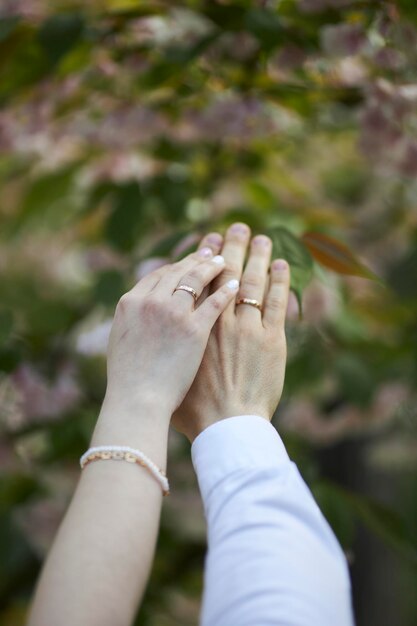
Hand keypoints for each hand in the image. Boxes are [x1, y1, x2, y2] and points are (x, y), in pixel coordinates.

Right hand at [101, 247, 240, 417]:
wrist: (138, 400)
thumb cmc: (128, 379)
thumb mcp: (122, 340)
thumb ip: (134, 319)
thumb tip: (140, 311)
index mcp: (130, 302)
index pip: (158, 274)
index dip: (176, 266)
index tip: (188, 262)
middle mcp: (151, 301)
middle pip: (178, 271)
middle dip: (196, 259)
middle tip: (210, 252)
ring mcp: (174, 313)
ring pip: (197, 279)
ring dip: (212, 266)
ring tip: (224, 261)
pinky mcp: (196, 329)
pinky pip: (215, 301)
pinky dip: (226, 290)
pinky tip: (235, 285)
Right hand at [172, 223, 289, 441]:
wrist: (220, 424)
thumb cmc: (186, 407)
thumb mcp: (160, 369)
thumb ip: (160, 349)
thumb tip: (154, 338)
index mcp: (181, 322)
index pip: (188, 280)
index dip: (198, 260)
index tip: (206, 247)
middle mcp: (212, 318)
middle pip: (217, 272)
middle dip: (226, 247)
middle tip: (233, 229)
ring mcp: (240, 325)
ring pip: (247, 280)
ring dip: (254, 255)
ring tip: (258, 237)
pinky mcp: (267, 337)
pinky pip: (273, 300)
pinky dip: (277, 280)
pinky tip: (279, 264)